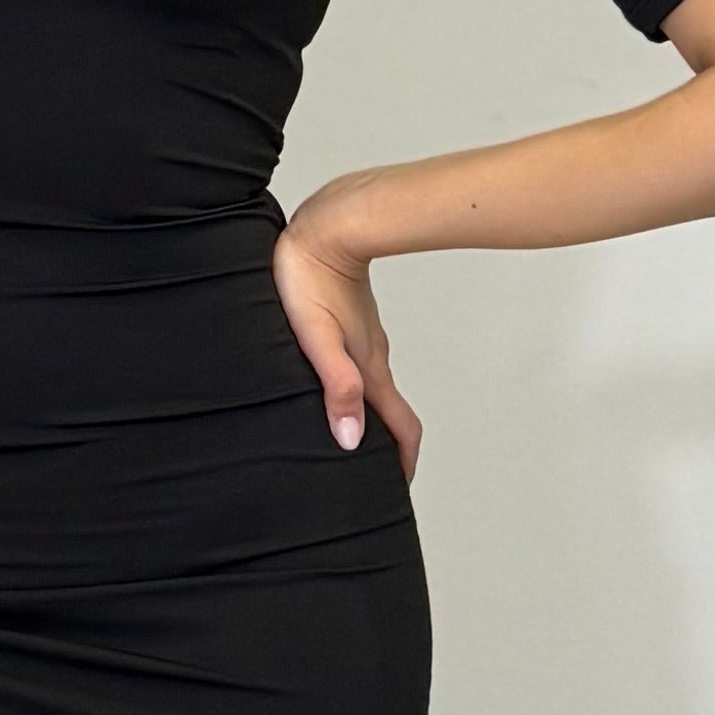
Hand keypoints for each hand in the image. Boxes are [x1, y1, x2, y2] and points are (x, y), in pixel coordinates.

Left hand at [270, 214, 422, 477]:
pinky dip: (360, 391)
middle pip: (392, 412)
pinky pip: (363, 366)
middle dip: (391, 448)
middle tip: (376, 476)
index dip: (403, 461)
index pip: (400, 427)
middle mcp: (374, 357)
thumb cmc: (311, 277)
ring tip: (353, 439)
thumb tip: (351, 440)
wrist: (326, 225)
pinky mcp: (353, 322)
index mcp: (370, 368)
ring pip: (378, 388)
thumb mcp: (317, 338)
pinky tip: (335, 389)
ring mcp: (366, 338)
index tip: (397, 489)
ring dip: (374, 418)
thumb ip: (336, 386)